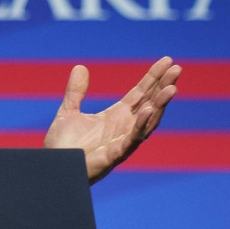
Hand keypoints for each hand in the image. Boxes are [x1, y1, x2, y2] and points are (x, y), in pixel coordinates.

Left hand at [43, 56, 180, 184]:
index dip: (154, 77)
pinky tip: (148, 110)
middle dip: (163, 86)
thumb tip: (80, 66)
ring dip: (160, 105)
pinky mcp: (115, 155)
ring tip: (172, 88)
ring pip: (148, 122)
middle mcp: (124, 127)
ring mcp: (122, 141)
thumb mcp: (69, 112)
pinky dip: (141, 125)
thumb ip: (76, 91)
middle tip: (176, 69)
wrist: (53, 167)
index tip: (167, 61)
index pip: (141, 93)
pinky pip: (132, 139)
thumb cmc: (62, 146)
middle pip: (150, 103)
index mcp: (116, 116)